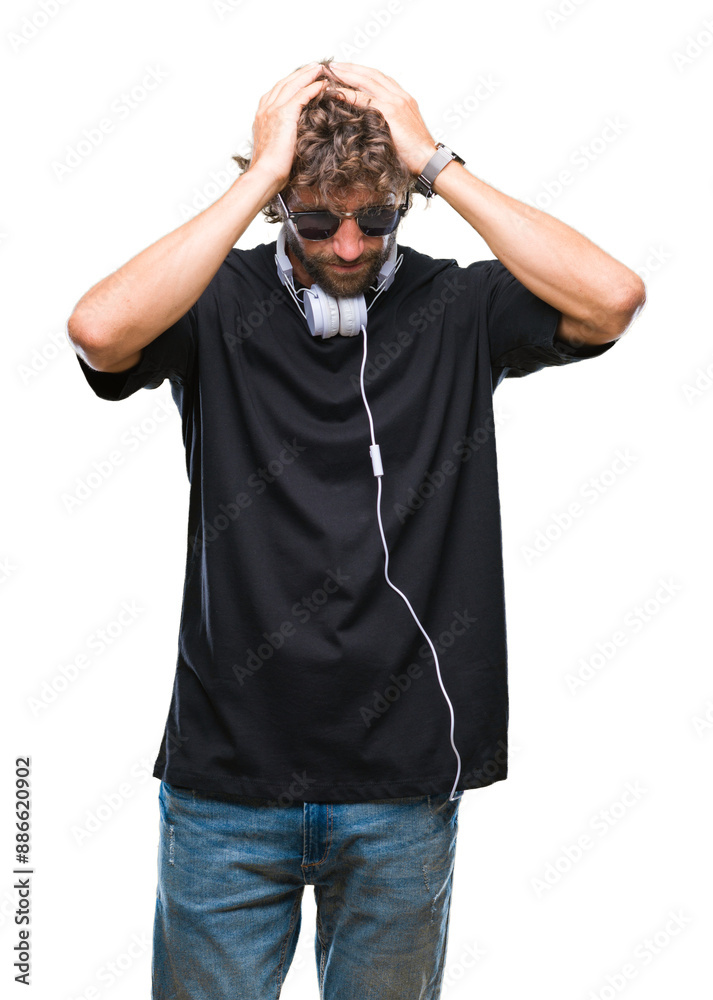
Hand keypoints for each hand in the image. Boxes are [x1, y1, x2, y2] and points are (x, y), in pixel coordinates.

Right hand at [247, 63, 328, 192]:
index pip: (278, 91)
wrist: (264, 173)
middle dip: (300, 73)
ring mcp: (273, 110)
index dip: (291, 82)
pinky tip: (322, 84)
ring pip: (293, 85)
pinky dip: (312, 88)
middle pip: (285, 83)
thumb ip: (280, 134)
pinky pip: (301, 95)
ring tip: (320, 69)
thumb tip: (291, 136)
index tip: (302, 77)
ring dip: (308, 75)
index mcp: (262, 115)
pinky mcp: (284, 115)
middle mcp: (265, 108)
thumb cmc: (269, 168)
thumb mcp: (274, 146)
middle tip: (314, 66)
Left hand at [325, 62, 437, 175]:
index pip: (380, 78)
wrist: (427, 159)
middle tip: (334, 65)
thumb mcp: (402, 130)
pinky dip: (348, 93)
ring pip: (367, 81)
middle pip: (372, 74)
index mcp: (404, 98)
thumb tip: (372, 122)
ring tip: (332, 72)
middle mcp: (400, 96)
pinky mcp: (390, 112)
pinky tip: (336, 92)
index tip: (347, 69)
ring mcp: (395, 102)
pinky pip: (364, 99)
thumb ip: (389, 120)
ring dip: (347, 74)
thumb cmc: (415, 152)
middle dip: (352, 67)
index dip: (362, 72)